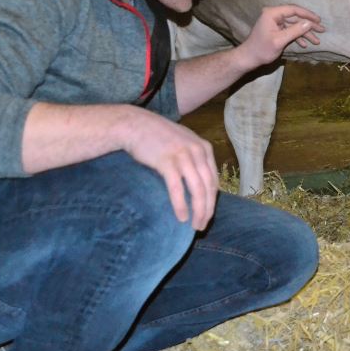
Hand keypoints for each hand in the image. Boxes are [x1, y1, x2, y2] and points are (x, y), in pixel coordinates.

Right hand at [119, 107, 217, 229]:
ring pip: (197, 189)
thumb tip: (199, 185)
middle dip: (207, 209)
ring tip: (194, 225)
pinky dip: (181, 205)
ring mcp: (183, 156)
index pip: (214, 180)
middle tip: (202, 226)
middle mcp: (198, 151)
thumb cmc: (157, 136)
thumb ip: (194, 159)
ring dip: (198, 211)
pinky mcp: (167, 162)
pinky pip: (178, 188)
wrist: (135, 124)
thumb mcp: (183, 143)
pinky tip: (181, 217)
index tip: (207, 214)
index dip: (212, 200)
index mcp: (204, 148)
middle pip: (208, 187)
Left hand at [239, 5, 324, 67]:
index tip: (319, 20)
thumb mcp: (280, 40)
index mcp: (272, 13)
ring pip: (294, 25)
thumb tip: (310, 23)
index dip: (308, 14)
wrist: (249, 58)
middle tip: (322, 30)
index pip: (294, 9)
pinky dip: (297, 37)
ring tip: (317, 41)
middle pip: (295, 17)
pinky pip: (289, 30)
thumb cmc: (262, 50)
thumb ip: (295, 30)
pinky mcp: (276, 30)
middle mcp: (273, 15)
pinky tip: (305, 44)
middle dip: (309, 25)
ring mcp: (275, 22)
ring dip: (305, 33)